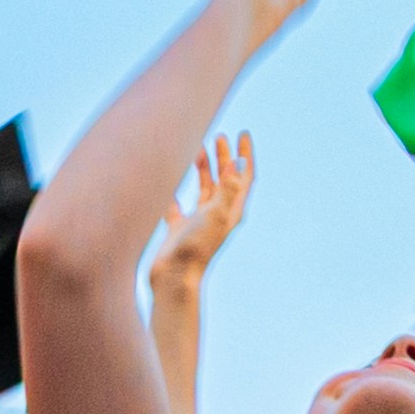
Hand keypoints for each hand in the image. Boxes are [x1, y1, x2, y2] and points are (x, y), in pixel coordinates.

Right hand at [149, 133, 257, 299]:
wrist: (174, 279)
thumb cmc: (197, 248)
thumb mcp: (216, 214)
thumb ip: (228, 187)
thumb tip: (240, 161)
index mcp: (231, 211)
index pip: (243, 177)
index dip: (245, 155)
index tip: (243, 134)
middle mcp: (217, 215)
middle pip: (225, 180)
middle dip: (224, 158)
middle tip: (220, 137)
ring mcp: (198, 222)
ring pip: (203, 189)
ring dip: (202, 169)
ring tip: (197, 148)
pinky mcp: (178, 228)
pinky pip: (177, 204)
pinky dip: (174, 190)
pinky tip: (169, 178)